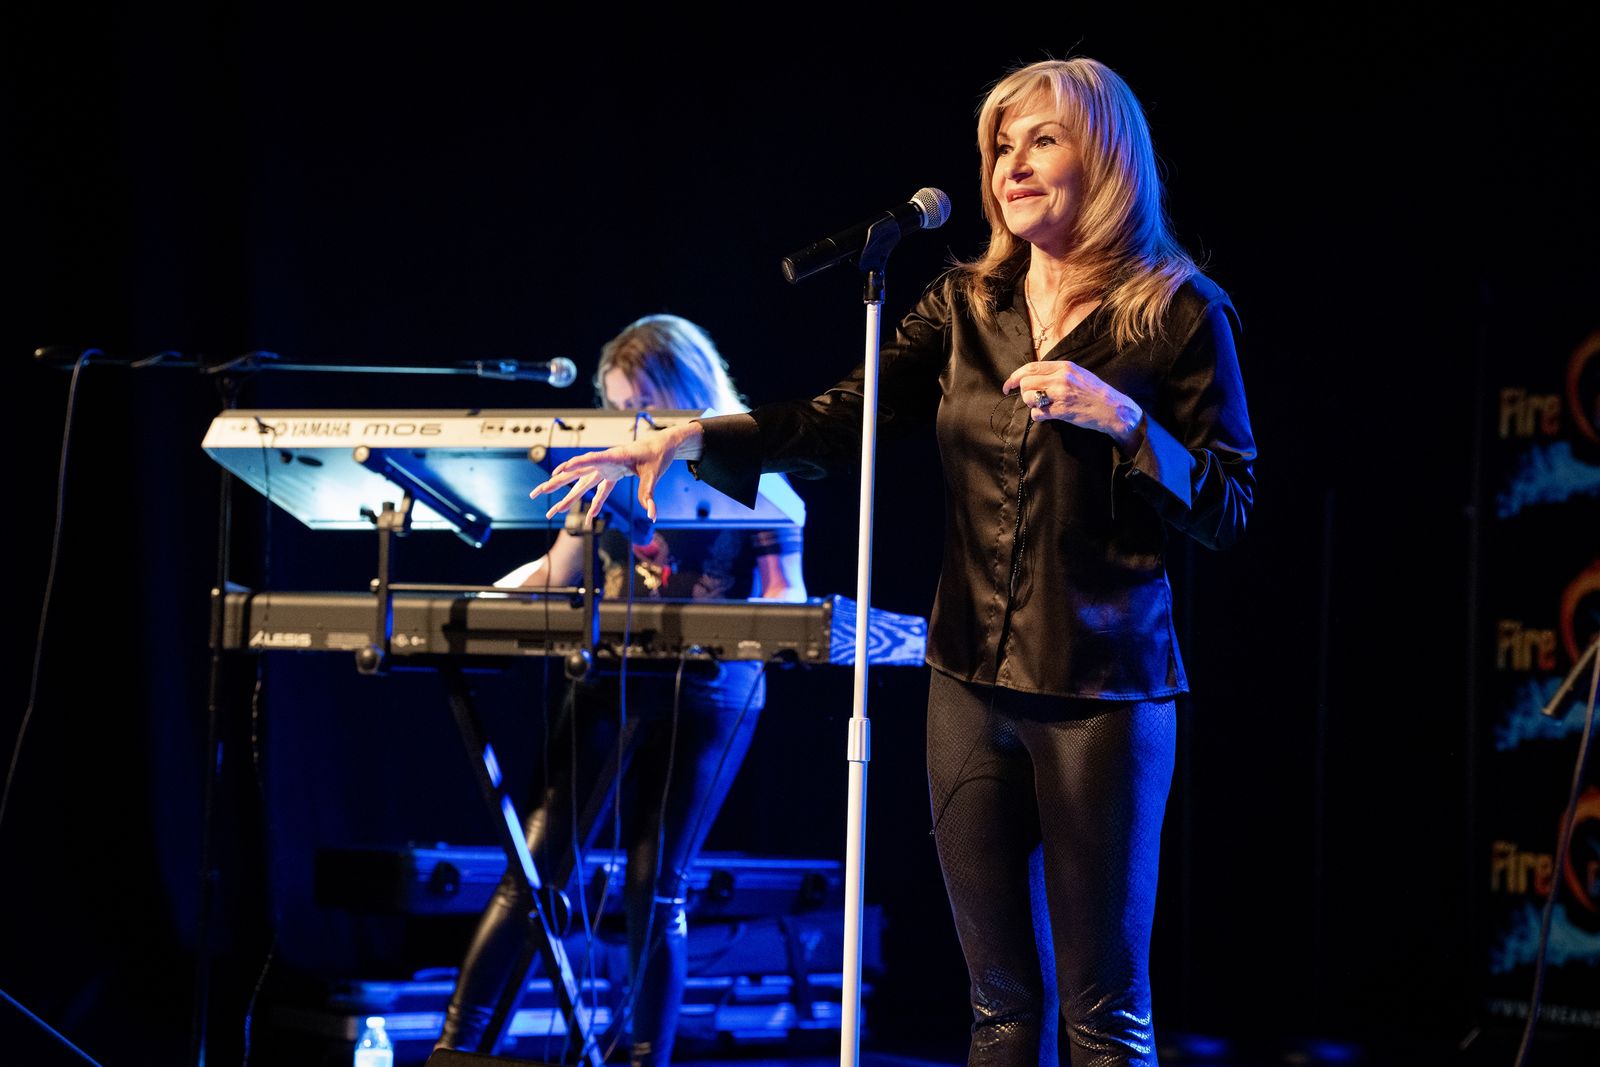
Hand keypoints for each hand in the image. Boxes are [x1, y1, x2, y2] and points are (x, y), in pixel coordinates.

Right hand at [529, 423, 702, 524]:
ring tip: (553, 509)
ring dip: (568, 496)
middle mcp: (605, 462)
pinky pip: (600, 490)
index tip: (560, 470)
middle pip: (576, 473)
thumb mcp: (654, 474)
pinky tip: (589, 516)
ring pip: (583, 483)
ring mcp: (606, 468)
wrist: (661, 444)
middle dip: (556, 483)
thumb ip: (649, 494)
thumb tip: (651, 514)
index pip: (591, 460)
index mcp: (614, 456)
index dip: (576, 465)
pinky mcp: (612, 474)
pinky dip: (595, 503)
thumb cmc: (656, 454)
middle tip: (538, 491)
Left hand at [1002, 360, 1141, 450]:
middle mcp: (1061, 378)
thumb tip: (1032, 376)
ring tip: (1043, 406)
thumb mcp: (1077, 374)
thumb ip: (1056, 373)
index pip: (1030, 367)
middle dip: (1024, 393)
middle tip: (1032, 399)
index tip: (1008, 385)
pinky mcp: (1062, 411)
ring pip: (1029, 398)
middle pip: (1026, 383)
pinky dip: (1038, 416)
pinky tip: (1048, 415)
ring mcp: (1061, 394)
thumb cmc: (1094, 392)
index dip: (1015, 376)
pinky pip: (1038, 413)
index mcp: (1064, 366)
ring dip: (1031, 405)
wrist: (1112, 409)